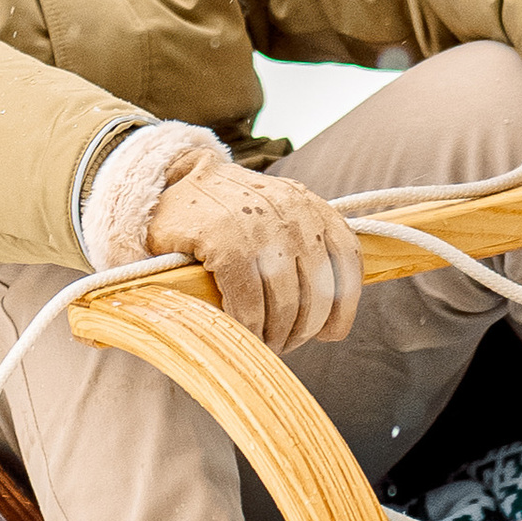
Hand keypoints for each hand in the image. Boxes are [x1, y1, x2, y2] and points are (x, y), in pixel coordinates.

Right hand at [145, 162, 362, 353]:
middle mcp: (291, 212)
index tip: (331, 334)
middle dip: (304, 328)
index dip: (344, 306)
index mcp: (308, 205)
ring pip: (285, 302)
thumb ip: (303, 244)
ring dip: (276, 334)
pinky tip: (242, 331)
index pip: (347, 258)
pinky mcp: (223, 240)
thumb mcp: (274, 212)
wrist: (174, 176)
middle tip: (284, 344)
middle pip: (317, 290)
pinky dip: (249, 325)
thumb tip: (329, 312)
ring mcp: (257, 225)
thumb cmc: (227, 206)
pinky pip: (248, 301)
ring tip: (263, 344)